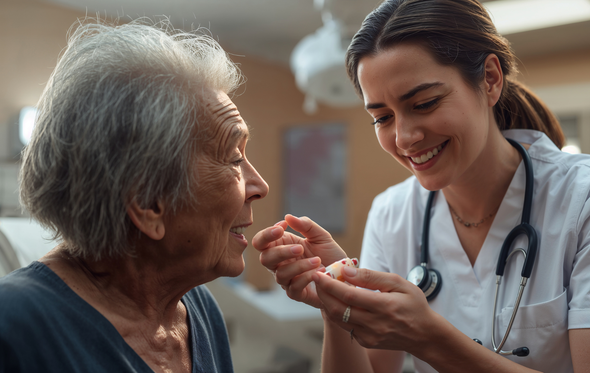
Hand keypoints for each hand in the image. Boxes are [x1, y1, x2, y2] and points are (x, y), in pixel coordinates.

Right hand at [252, 214, 346, 307]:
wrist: (344, 276)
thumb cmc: (329, 255)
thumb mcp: (321, 236)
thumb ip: (306, 225)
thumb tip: (288, 216)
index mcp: (282, 246)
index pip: (261, 242)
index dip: (267, 234)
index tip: (282, 226)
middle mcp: (280, 264)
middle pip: (264, 259)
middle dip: (281, 252)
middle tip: (300, 248)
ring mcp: (287, 280)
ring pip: (280, 274)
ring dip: (299, 266)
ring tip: (317, 261)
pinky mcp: (296, 294)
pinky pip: (293, 287)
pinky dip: (306, 278)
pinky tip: (319, 272)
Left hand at [313, 266, 438, 353]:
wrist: (424, 335)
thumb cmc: (414, 305)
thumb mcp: (399, 283)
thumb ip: (371, 277)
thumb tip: (347, 270)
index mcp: (384, 307)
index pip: (349, 296)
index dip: (330, 284)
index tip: (319, 273)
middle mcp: (374, 324)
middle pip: (338, 309)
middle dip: (323, 292)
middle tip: (316, 278)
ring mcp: (369, 336)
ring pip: (338, 319)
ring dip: (326, 302)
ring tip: (323, 287)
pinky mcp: (365, 342)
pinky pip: (345, 326)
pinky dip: (337, 312)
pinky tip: (337, 300)